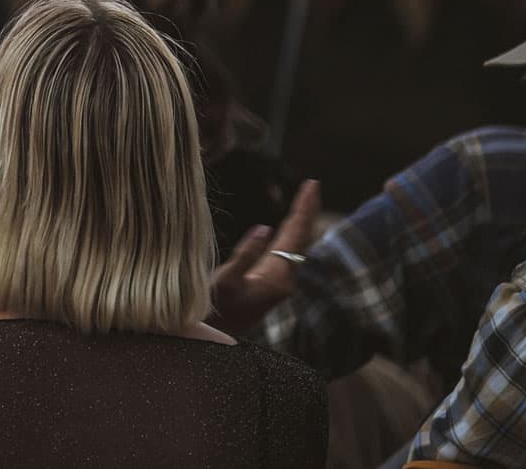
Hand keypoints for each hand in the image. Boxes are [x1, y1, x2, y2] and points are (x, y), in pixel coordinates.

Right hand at [213, 177, 325, 324]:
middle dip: (306, 211)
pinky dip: (289, 234)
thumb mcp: (224, 282)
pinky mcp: (269, 284)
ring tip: (304, 201)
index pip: (296, 234)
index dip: (304, 208)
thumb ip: (244, 255)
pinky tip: (287, 229)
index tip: (312, 184)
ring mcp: (277, 283)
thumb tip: (264, 228)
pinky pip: (286, 252)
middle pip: (301, 239)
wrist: (215, 340)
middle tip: (311, 186)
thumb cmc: (214, 311)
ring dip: (299, 222)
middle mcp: (284, 279)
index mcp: (278, 276)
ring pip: (295, 246)